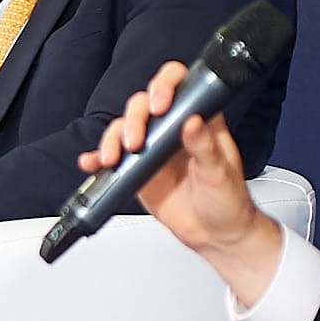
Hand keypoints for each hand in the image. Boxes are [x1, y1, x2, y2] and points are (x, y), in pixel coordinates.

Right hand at [83, 60, 283, 302]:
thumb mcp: (220, 174)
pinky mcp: (136, 168)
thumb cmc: (227, 200)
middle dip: (133, 119)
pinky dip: (97, 158)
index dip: (165, 87)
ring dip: (112, 139)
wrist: (213, 233)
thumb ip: (206, 147)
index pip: (181, 87)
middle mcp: (172, 130)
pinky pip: (111, 157)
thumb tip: (193, 122)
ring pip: (123, 128)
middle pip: (142, 105)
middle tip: (135, 142)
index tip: (159, 106)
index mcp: (199, 121)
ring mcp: (152, 148)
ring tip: (114, 158)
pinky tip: (93, 163)